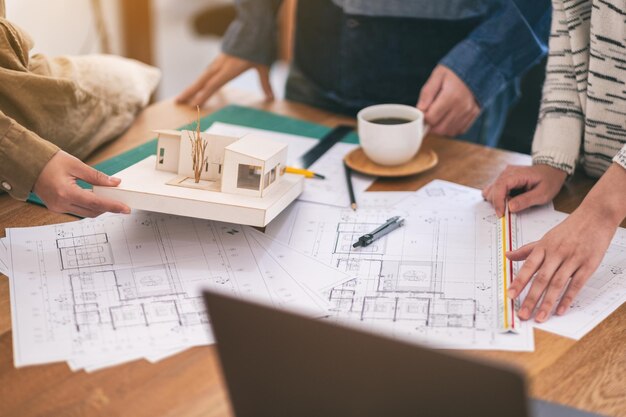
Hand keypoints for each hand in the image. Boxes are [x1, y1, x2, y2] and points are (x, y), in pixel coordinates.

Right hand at [33, 151, 129, 216]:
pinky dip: (89, 205)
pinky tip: (96, 198)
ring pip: (86, 213)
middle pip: (92, 211)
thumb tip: (115, 183)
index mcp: (65, 193)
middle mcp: (61, 204)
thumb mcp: (76, 165)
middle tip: (122, 202)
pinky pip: (78, 210)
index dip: (113, 206)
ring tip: (111, 199)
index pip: (95, 203)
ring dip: (99, 207)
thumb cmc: (49, 162)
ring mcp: (57, 207)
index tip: (125, 208)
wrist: (28, 164)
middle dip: (108, 208)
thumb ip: (97, 176)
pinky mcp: (56, 207)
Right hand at [176, 53, 273, 106]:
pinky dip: (202, 80)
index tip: (194, 104)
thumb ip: (265, 82)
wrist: (253, 25)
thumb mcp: (263, 66)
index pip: (214, 85)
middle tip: (178, 101)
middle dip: (190, 92)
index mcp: (230, 68)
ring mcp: (219, 61)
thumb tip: (272, 98)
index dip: (204, 95)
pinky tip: (199, 86)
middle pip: (202, 80)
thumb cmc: (258, 46)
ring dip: (193, 86)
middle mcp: (221, 65)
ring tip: (183, 96)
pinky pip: (208, 72)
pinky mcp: (220, 58)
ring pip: (203, 76)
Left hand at [417, 65, 479, 136]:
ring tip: (439, 114)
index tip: (424, 110)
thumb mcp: (437, 76)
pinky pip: (459, 130)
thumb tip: (419, 110)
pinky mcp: (474, 115)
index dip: (424, 116)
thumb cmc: (454, 71)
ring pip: (449, 132)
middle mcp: (462, 107)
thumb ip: (427, 93)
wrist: (478, 67)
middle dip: (431, 125)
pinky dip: (451, 127)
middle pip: (439, 129)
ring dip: (440, 127)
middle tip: (430, 114)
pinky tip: (448, 117)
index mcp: (451, 96)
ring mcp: (469, 113)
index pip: (431, 118)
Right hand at [482, 165, 566, 216]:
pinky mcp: (503, 178)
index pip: (501, 186)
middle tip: (508, 213)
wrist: (551, 171)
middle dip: (497, 203)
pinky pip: (494, 189)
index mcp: (518, 174)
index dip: (498, 201)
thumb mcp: (543, 194)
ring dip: (497, 201)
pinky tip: (506, 201)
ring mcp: (504, 174)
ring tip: (510, 205)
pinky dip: (497, 198)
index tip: (501, 214)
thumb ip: (526, 200)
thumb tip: (510, 208)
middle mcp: (508, 172)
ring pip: (491, 190)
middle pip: (493, 189)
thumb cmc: (549, 181)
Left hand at [507, 162, 625, 321]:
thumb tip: (507, 255)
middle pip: (541, 279)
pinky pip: (577, 284)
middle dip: (531, 298)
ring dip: (547, 302)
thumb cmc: (569, 229)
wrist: (595, 216)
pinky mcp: (588, 265)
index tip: (510, 295)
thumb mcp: (546, 237)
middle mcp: (557, 254)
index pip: (528, 267)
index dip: (519, 282)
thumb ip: (527, 250)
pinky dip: (568, 299)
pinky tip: (560, 310)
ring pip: (558, 284)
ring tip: (539, 317)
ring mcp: (573, 260)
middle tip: (522, 314)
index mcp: (544, 247)